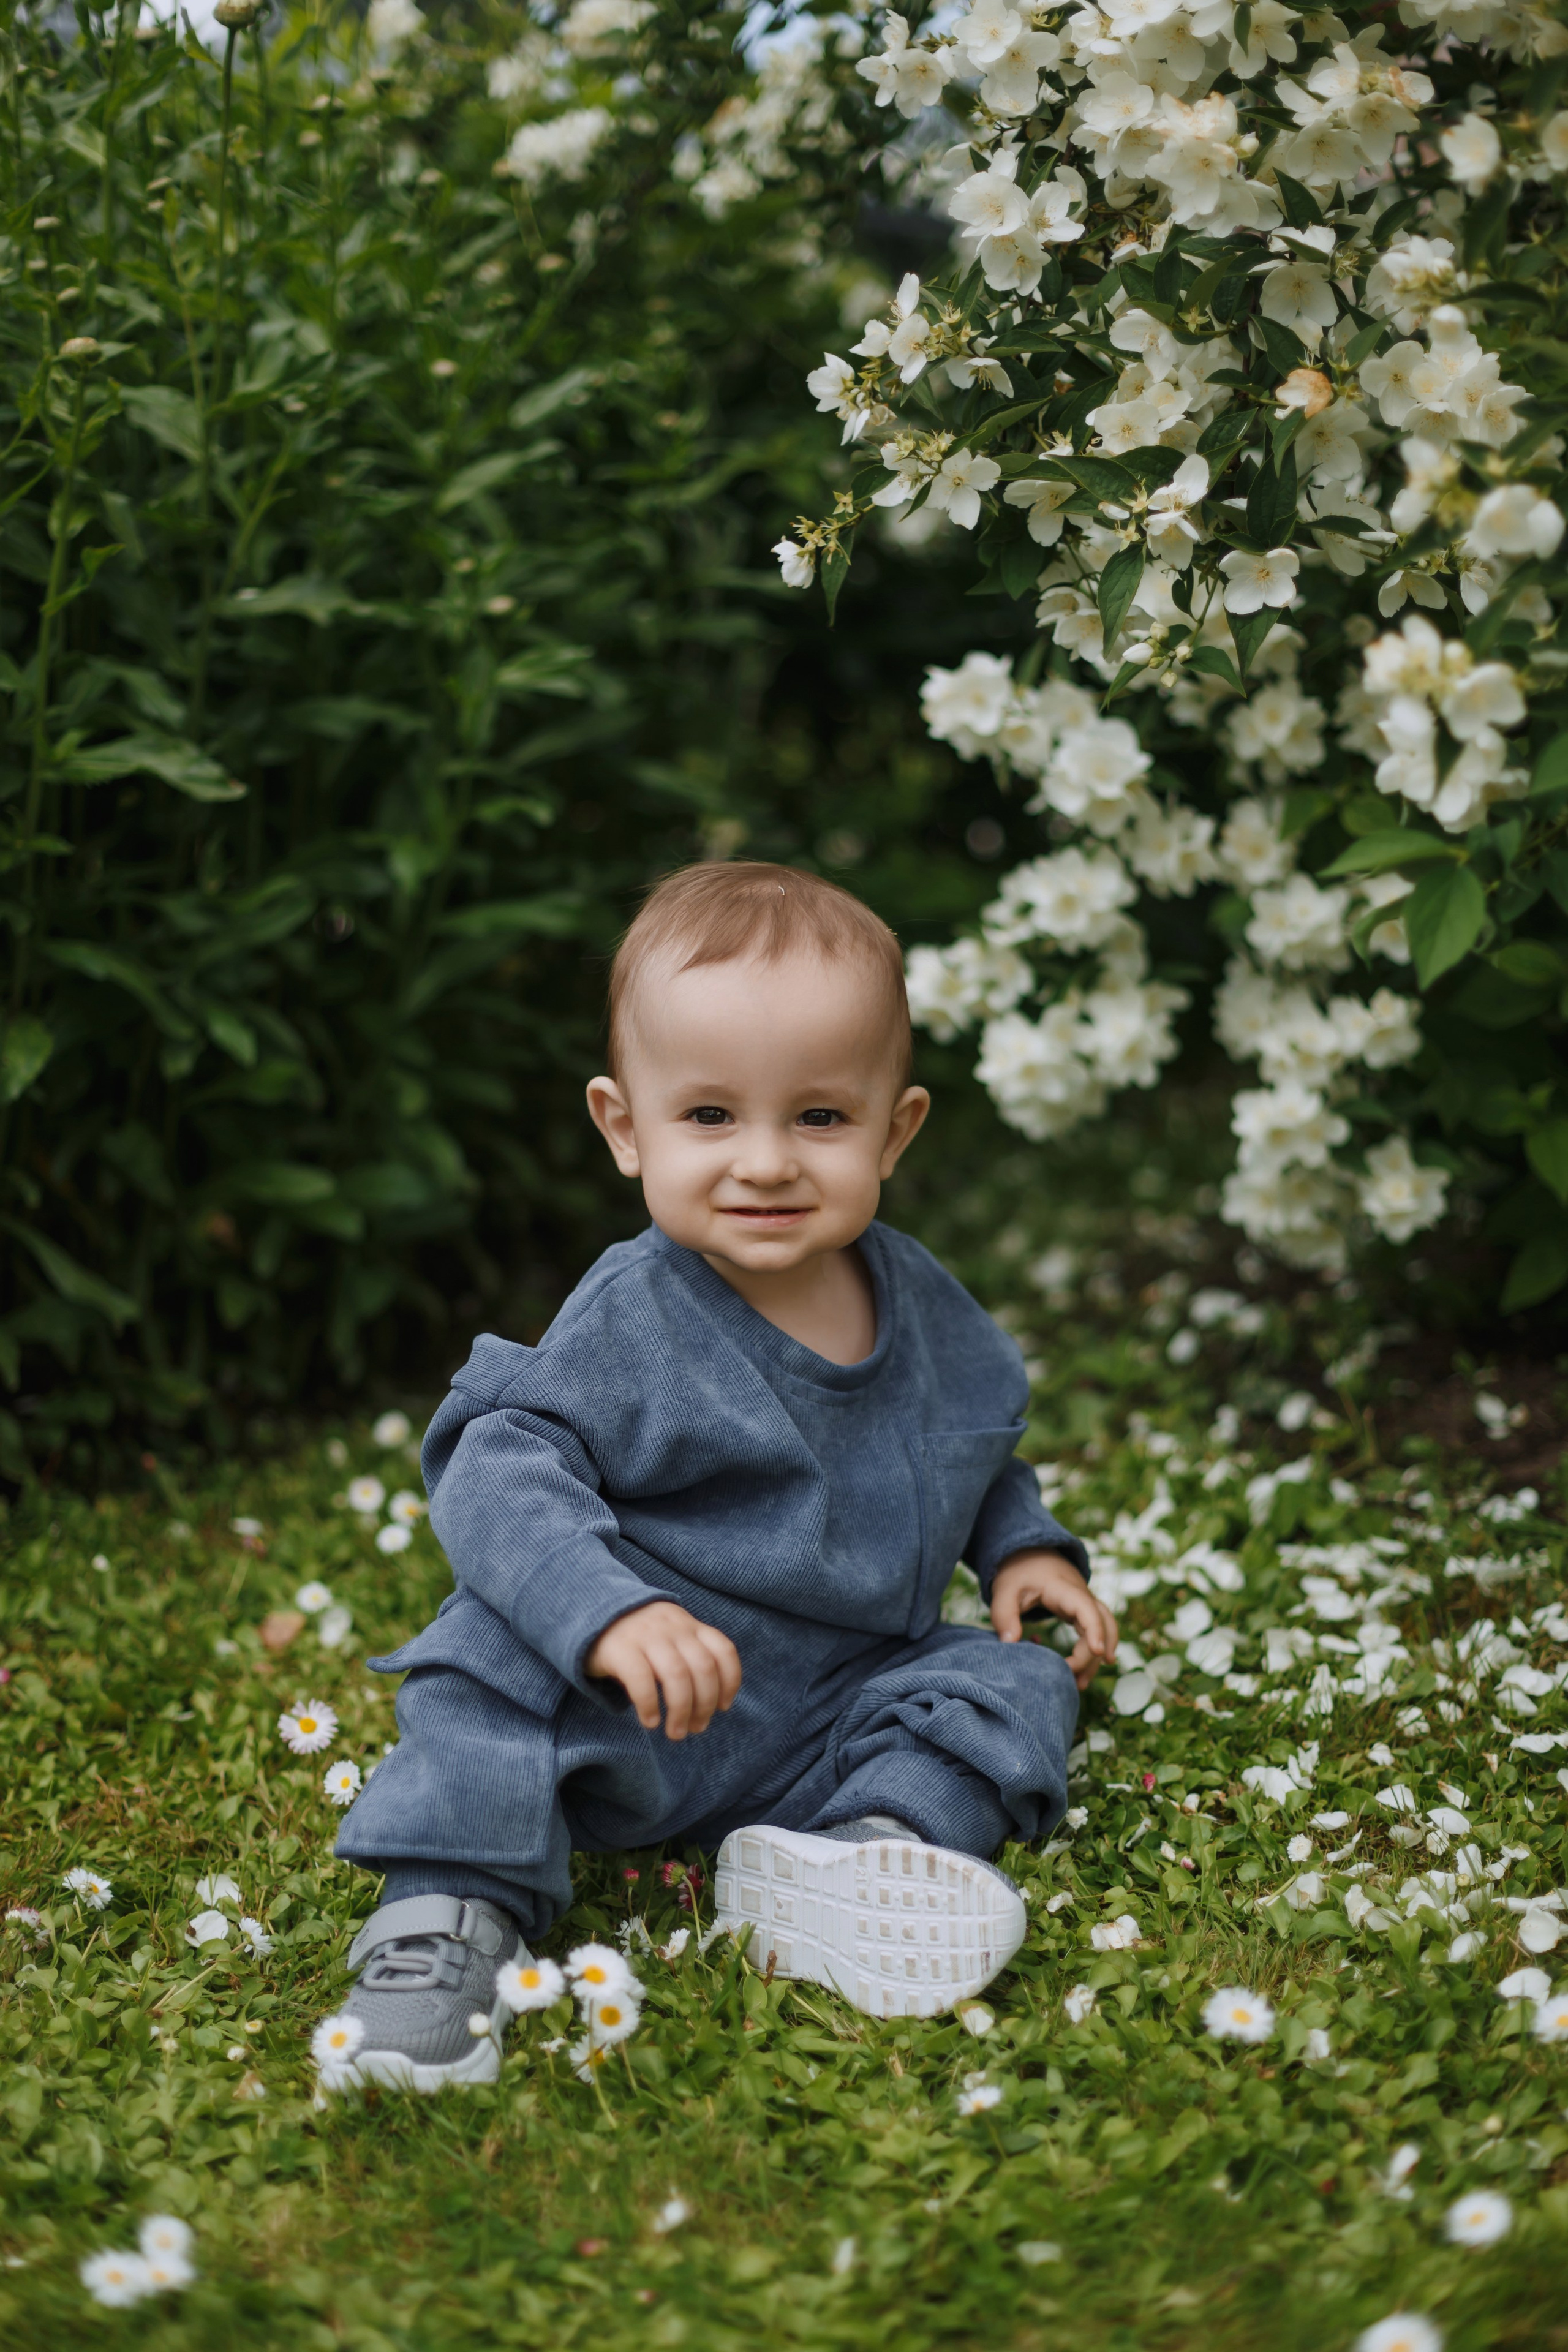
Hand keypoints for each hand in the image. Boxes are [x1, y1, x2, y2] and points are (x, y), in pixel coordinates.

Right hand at [586, 1600, 741, 1738]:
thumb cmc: (638, 1639)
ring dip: (681, 1710)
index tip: (724, 1707)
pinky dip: (649, 1704)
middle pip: (702, 1668)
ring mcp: (646, 1635)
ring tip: (676, 1733)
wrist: (591, 1615)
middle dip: (705, 1704)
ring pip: (677, 1674)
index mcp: (689, 1625)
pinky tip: (650, 1721)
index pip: (723, 1650)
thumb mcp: (670, 1638)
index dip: (730, 1681)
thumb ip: (689, 1660)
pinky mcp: (619, 1648)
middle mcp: (672, 1627)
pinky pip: (641, 1679)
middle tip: (697, 1728)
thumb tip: (706, 1709)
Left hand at [991, 1548, 1117, 1691]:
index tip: (1096, 1652)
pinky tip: (1081, 1671)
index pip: (1087, 1608)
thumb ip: (1004, 1615)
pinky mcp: (1082, 1612)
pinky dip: (1093, 1651)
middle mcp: (1081, 1596)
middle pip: (1102, 1623)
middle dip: (1093, 1653)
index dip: (1095, 1629)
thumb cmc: (1017, 1574)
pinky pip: (1097, 1631)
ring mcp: (1084, 1604)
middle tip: (1075, 1680)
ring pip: (1105, 1628)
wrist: (1028, 1555)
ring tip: (1080, 1684)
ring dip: (1098, 1655)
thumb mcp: (1005, 1590)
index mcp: (1064, 1589)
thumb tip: (1009, 1644)